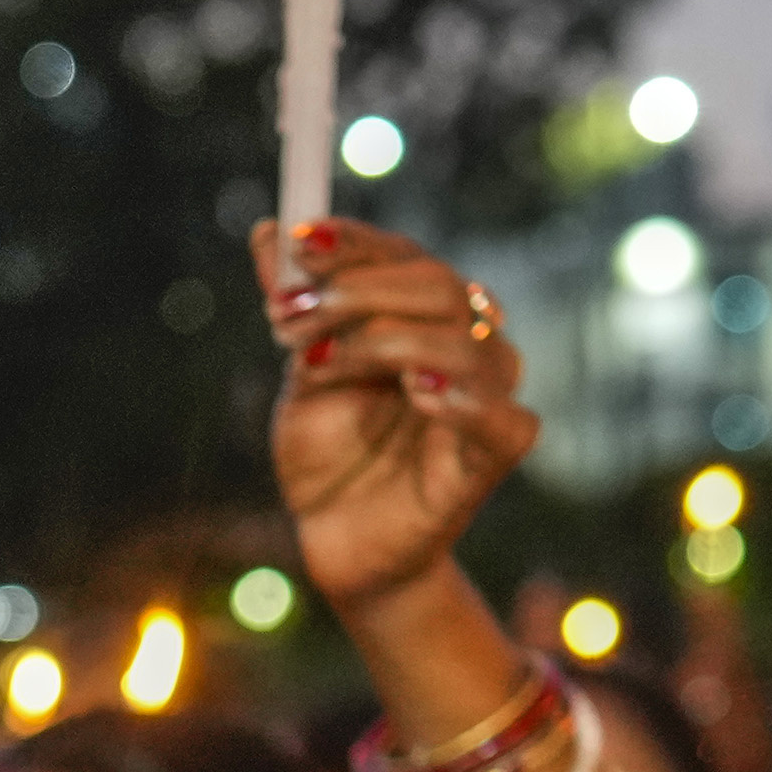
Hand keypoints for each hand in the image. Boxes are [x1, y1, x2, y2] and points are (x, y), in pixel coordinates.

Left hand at [254, 221, 539, 619]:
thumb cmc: (329, 453)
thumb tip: (265, 231)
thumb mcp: (303, 371)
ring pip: (465, 343)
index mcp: (424, 317)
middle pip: (440, 287)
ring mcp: (485, 399)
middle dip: (357, 291)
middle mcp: (465, 346)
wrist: (335, 540)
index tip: (298, 240)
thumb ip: (297, 306)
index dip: (355, 243)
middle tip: (291, 316)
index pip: (405, 257)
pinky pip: (506, 420)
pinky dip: (465, 402)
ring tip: (318, 363)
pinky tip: (418, 392)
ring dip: (382, 341)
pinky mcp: (494, 458)